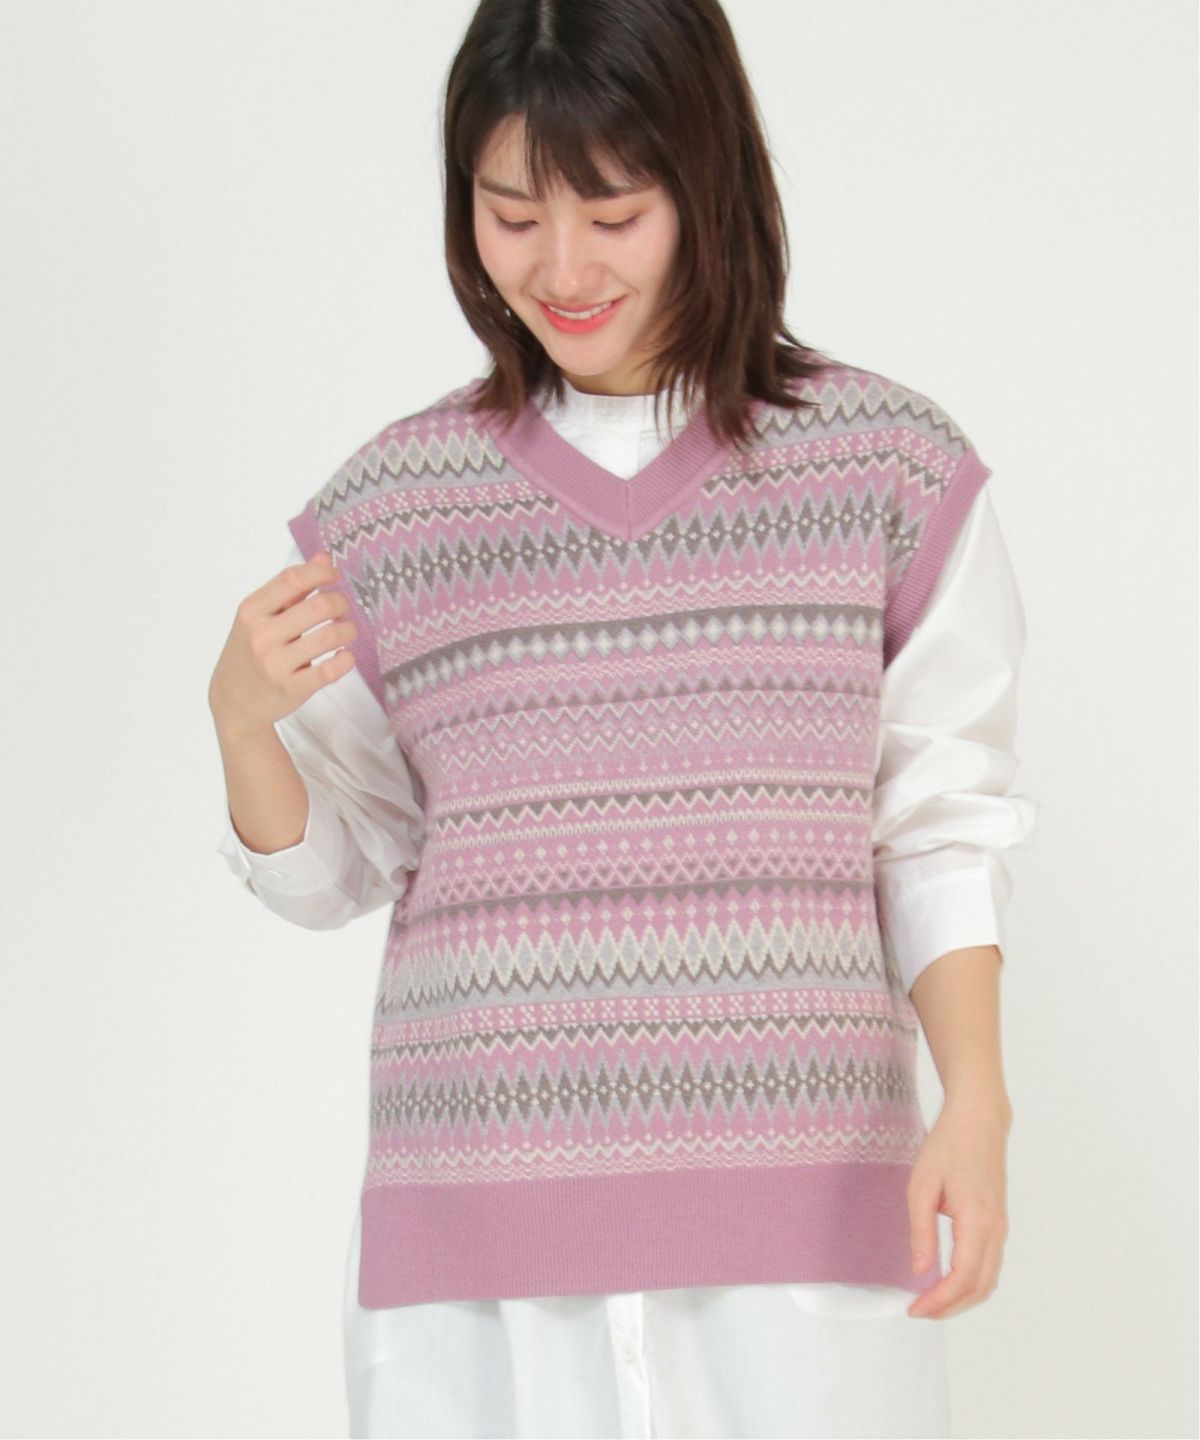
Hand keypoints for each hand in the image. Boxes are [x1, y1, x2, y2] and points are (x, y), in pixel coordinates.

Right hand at [208, 552, 356, 736]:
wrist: (233, 702)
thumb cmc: (250, 651)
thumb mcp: (260, 617)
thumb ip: (292, 588)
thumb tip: (324, 558)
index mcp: (251, 611)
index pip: (292, 579)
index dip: (321, 573)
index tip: (334, 577)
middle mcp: (261, 635)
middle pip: (320, 606)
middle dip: (342, 604)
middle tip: (343, 611)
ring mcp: (276, 664)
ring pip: (331, 636)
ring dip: (348, 630)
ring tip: (346, 632)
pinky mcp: (292, 689)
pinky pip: (332, 669)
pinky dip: (347, 659)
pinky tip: (344, 656)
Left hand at [906, 1095, 1010, 1319]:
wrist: (978, 1121)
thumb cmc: (948, 1147)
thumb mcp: (922, 1186)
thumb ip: (921, 1231)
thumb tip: (919, 1270)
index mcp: (978, 1221)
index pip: (962, 1277)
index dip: (939, 1300)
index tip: (914, 1309)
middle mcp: (996, 1230)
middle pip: (980, 1288)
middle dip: (950, 1307)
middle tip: (919, 1311)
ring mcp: (1001, 1228)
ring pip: (988, 1280)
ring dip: (962, 1298)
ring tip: (931, 1302)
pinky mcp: (998, 1223)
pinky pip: (989, 1265)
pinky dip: (971, 1283)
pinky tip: (948, 1280)